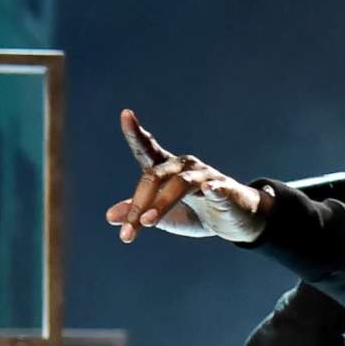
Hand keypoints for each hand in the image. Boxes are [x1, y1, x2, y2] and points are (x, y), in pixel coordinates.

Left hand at [105, 110, 269, 244]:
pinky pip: (219, 188)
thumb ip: (139, 212)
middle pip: (156, 176)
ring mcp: (207, 176)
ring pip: (180, 184)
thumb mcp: (163, 216)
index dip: (136, 133)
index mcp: (167, 169)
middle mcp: (185, 166)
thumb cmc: (196, 213)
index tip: (125, 114)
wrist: (234, 222)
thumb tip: (109, 216)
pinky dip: (214, 189)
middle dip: (139, 203)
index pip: (148, 150)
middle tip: (127, 231)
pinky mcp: (227, 190)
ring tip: (148, 222)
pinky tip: (209, 190)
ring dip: (162, 203)